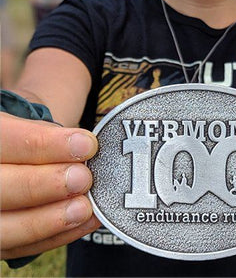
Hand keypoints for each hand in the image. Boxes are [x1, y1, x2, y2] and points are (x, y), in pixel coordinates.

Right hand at [0, 113, 101, 259]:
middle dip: (43, 184)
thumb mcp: (28, 129)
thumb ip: (48, 137)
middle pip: (0, 187)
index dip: (45, 145)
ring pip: (5, 227)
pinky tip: (85, 222)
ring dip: (47, 220)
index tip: (85, 145)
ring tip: (83, 208)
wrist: (11, 167)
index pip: (6, 141)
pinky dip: (56, 237)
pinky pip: (21, 248)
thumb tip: (83, 147)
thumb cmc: (24, 146)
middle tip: (82, 178)